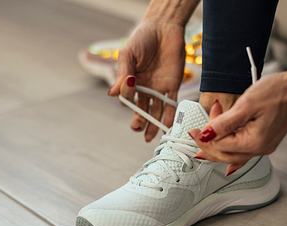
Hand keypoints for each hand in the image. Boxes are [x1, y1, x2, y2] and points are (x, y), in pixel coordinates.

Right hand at [108, 21, 184, 141]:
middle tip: (137, 130)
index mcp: (131, 80)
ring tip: (149, 136)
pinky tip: (167, 125)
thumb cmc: (142, 38)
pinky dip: (170, 115)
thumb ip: (122, 74)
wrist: (164, 27)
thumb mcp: (128, 55)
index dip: (127, 103)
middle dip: (139, 121)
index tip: (126, 102)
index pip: (128, 98)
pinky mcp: (173, 86)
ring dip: (153, 124)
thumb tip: (113, 94)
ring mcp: (159, 88)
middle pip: (141, 109)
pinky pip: (171, 104)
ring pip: (156, 110)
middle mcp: (145, 87)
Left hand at [189, 59, 286, 174]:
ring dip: (219, 144)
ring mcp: (265, 146)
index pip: (220, 148)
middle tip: (196, 131)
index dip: (204, 139)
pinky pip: (244, 152)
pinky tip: (225, 158)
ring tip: (209, 129)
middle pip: (225, 156)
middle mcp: (260, 149)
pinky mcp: (267, 139)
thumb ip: (224, 123)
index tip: (192, 130)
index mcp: (254, 143)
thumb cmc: (279, 92)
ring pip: (234, 155)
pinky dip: (231, 150)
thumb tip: (206, 135)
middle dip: (208, 144)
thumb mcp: (246, 104)